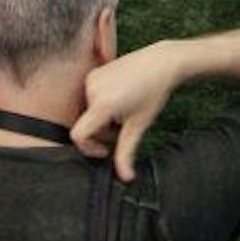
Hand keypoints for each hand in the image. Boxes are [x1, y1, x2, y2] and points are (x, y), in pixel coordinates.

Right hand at [71, 42, 184, 181]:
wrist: (161, 63)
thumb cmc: (153, 93)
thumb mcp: (139, 126)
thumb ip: (127, 153)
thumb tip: (125, 178)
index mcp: (102, 104)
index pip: (78, 135)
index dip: (89, 148)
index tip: (106, 150)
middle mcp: (92, 89)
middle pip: (86, 125)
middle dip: (103, 132)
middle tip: (123, 127)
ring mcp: (91, 78)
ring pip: (88, 112)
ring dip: (103, 119)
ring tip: (124, 111)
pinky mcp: (93, 72)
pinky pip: (90, 98)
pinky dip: (102, 106)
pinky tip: (121, 99)